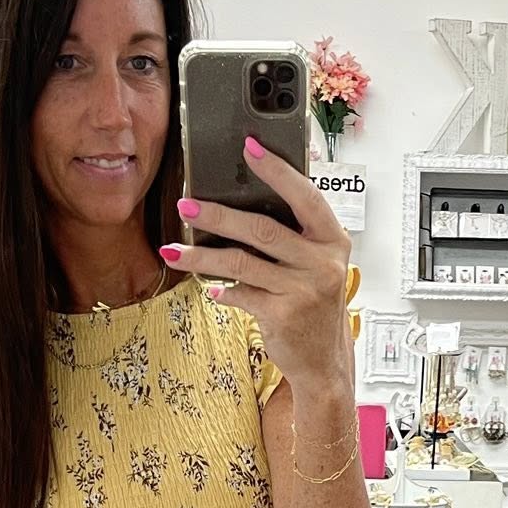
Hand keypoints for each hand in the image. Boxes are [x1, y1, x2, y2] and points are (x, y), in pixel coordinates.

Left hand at [162, 137, 351, 392]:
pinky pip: (241, 294)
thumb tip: (246, 199)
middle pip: (262, 229)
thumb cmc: (315, 305)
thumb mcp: (318, 264)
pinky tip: (210, 289)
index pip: (304, 196)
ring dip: (202, 257)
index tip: (249, 147)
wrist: (325, 360)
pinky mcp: (283, 316)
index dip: (276, 170)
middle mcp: (323, 263)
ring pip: (242, 262)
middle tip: (187, 206)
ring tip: (174, 250)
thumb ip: (295, 234)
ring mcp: (303, 291)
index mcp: (332, 240)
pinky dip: (221, 290)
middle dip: (218, 216)